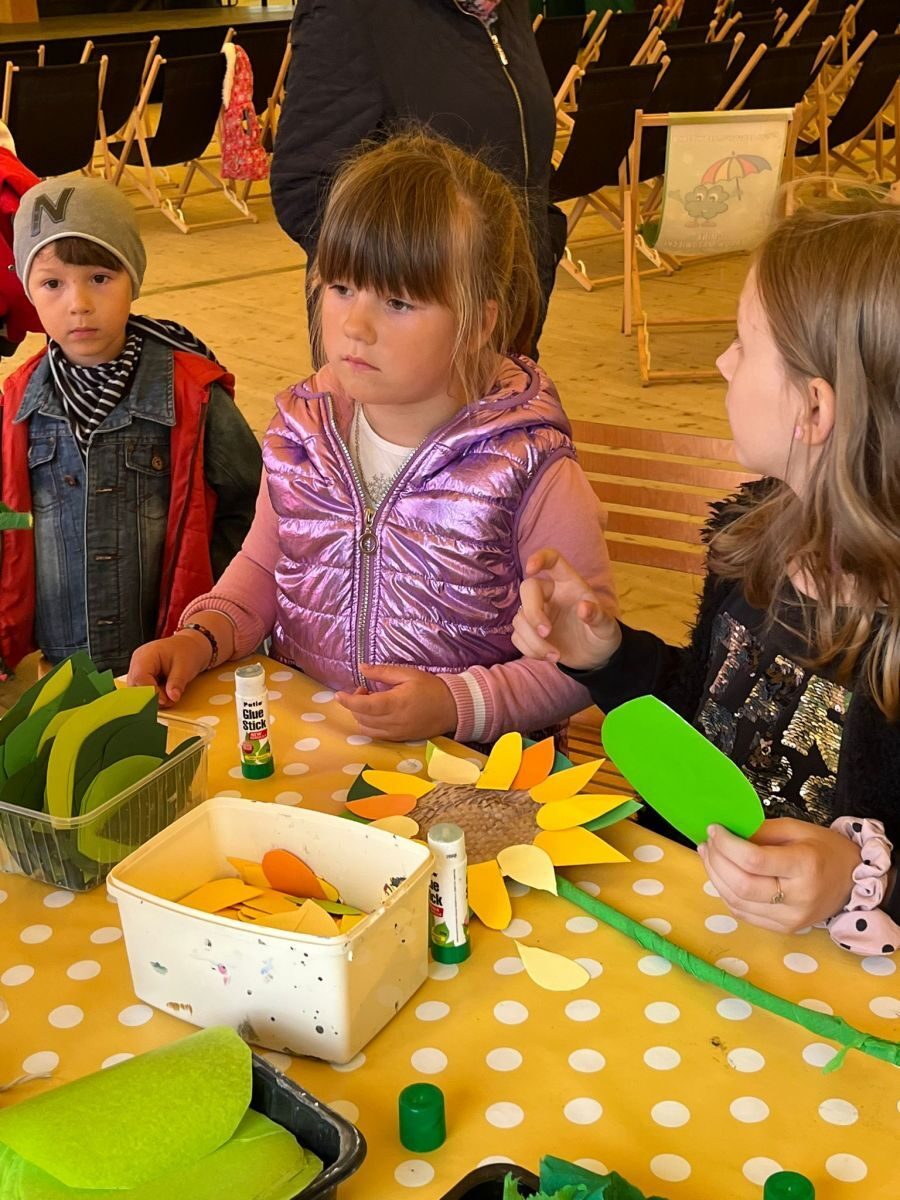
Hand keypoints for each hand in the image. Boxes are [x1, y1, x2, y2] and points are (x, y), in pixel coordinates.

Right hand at [127, 631, 211, 706]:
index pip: (140, 677)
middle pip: (135, 686)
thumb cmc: (185, 652)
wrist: (188, 647)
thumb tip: (172, 697)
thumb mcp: (185, 667)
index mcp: (146, 655)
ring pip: (138, 692)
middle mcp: (138, 662)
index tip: (165, 699)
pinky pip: (143, 692)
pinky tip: (166, 692)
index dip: (151, 691)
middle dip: (152, 697)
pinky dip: (154, 696)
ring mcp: (138, 670)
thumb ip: (177, 683)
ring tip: (170, 692)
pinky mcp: (142, 678)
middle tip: (170, 698)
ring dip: (153, 698)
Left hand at [336, 664, 457, 740]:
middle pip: (362, 718)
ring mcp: (396, 733)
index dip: (348, 701)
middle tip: (364, 690)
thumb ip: (382, 672)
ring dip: (361, 715)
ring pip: (366, 728)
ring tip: (371, 702)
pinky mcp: (399, 738)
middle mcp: (394, 722)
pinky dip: (369, 724)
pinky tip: (377, 713)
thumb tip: (361, 668)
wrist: (452, 708)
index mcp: (396, 703)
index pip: (364, 706)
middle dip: (355, 704)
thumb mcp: (407, 673)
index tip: (339, 694)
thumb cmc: (430, 688)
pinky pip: (376, 735)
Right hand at [512, 548, 620, 670]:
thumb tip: (584, 608)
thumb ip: (598, 616)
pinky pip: (518, 636)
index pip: (553, 560)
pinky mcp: (530, 632)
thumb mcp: (607, 628)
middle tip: (546, 633)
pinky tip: (550, 657)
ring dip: (534, 640)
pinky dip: (530, 650)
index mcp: (570, 584)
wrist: (596, 658)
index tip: (530, 568)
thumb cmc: (602, 635)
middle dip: (532, 612)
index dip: (540, 558)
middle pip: (528, 589)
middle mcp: (551, 595)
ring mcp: (538, 613)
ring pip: (520, 618)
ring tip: (555, 655)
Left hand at [697, 818, 861, 933]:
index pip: (754, 860)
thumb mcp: (796, 829)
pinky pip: (743, 913)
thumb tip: (726, 833)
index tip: (714, 829)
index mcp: (805, 866)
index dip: (726, 845)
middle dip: (716, 861)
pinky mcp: (783, 928)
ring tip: (708, 855)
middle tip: (707, 842)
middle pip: (742, 885)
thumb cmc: (825, 850)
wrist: (852, 882)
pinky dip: (726, 893)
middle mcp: (798, 898)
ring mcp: (790, 918)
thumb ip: (760, 831)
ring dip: (715, 877)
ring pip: (737, 902)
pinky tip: (720, 875)